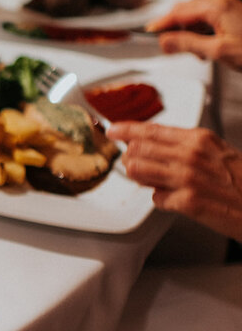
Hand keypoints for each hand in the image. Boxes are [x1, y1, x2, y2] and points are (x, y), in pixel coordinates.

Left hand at [108, 121, 241, 240]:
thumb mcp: (218, 153)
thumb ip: (186, 148)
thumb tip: (155, 147)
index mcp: (199, 139)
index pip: (152, 129)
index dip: (126, 129)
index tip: (112, 130)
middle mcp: (191, 155)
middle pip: (137, 149)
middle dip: (129, 157)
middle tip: (133, 163)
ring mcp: (188, 178)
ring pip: (138, 170)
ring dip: (140, 178)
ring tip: (153, 182)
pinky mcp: (188, 201)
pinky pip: (156, 198)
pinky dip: (162, 200)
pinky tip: (176, 200)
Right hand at [147, 0, 241, 70]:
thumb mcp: (218, 50)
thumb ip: (188, 44)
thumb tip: (165, 41)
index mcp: (217, 7)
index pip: (178, 13)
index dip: (161, 23)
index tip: (148, 32)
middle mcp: (221, 3)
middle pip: (184, 12)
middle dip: (174, 29)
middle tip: (167, 47)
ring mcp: (226, 7)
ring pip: (194, 17)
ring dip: (187, 34)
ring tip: (194, 52)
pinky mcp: (229, 15)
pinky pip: (205, 20)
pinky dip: (198, 33)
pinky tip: (203, 47)